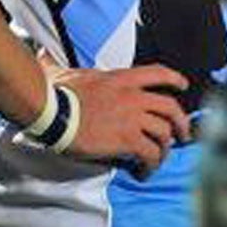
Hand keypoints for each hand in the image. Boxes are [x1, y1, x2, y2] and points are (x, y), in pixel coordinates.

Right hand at [58, 64, 192, 173]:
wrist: (50, 113)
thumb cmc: (54, 93)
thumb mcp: (66, 73)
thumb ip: (64, 67)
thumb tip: (43, 55)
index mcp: (123, 79)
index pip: (158, 73)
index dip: (175, 79)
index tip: (183, 86)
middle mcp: (134, 97)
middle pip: (171, 108)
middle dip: (182, 122)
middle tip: (183, 135)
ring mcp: (133, 118)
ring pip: (164, 133)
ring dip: (165, 148)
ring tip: (159, 158)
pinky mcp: (127, 139)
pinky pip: (150, 153)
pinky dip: (152, 164)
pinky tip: (145, 171)